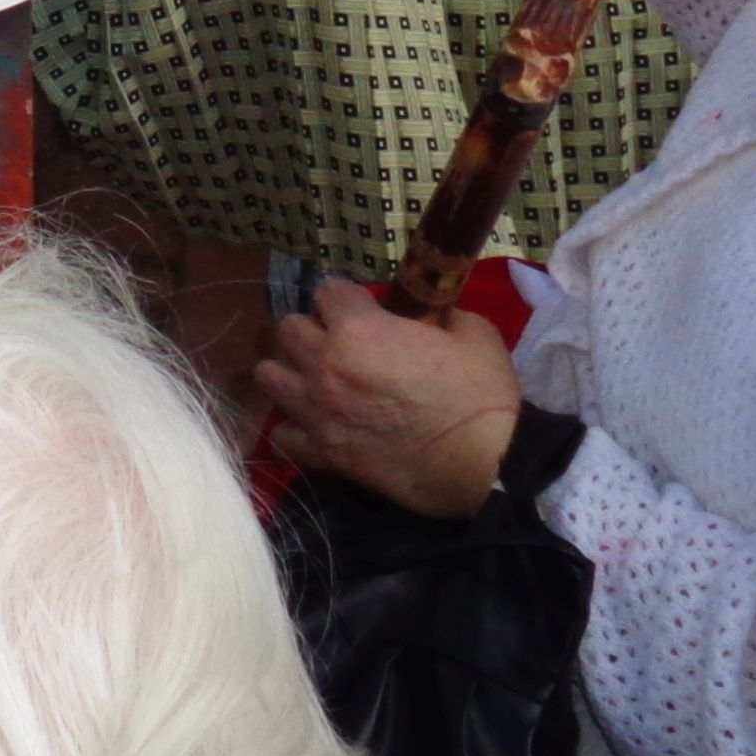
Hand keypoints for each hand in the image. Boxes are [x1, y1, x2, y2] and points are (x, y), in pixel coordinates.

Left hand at [253, 282, 521, 517]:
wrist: (486, 465)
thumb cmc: (482, 395)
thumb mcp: (472, 333)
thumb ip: (437, 315)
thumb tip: (428, 314)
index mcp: (358, 327)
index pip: (327, 290)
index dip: (346, 297)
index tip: (362, 308)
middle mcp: (325, 363)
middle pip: (288, 328)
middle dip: (312, 329)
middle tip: (338, 343)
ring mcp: (317, 409)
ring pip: (269, 375)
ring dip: (290, 371)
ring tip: (317, 380)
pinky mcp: (321, 452)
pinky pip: (282, 434)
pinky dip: (294, 427)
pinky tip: (315, 424)